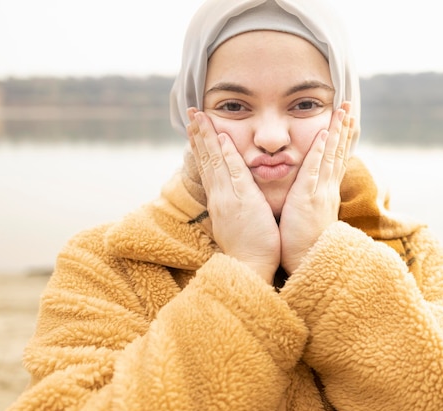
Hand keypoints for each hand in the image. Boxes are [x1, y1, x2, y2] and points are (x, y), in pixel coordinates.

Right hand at [187, 108, 280, 283]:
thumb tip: (230, 193)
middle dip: (199, 135)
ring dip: (207, 138)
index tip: (195, 128)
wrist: (250, 267)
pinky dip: (227, 155)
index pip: (208, 167)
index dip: (201, 146)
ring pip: (215, 162)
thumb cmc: (249, 246)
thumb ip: (233, 204)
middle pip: (206, 160)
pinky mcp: (242, 202)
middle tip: (192, 112)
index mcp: (219, 200)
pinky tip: (222, 139)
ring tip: (199, 117)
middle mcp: (219, 196)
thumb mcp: (237, 221)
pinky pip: (234, 173)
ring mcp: (228, 198)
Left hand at [279, 102, 353, 274]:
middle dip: (343, 129)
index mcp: (324, 194)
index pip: (334, 163)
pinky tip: (324, 133)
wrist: (305, 262)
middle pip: (338, 153)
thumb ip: (307, 203)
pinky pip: (316, 168)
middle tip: (348, 107)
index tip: (345, 124)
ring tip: (343, 110)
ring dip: (337, 132)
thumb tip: (305, 196)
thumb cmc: (302, 244)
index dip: (340, 142)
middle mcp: (327, 189)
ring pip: (331, 155)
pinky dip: (321, 150)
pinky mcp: (309, 198)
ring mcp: (320, 192)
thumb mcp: (306, 218)